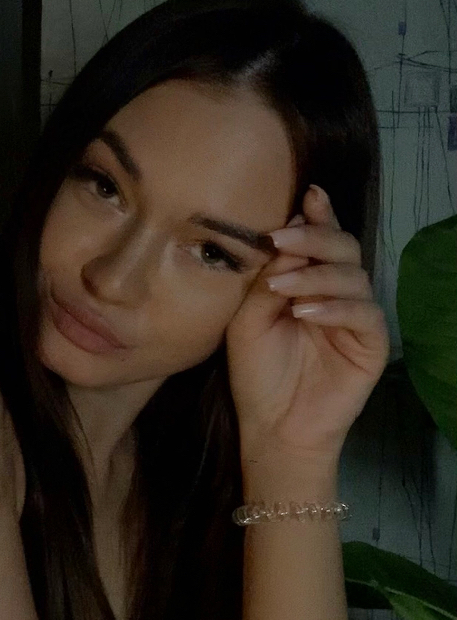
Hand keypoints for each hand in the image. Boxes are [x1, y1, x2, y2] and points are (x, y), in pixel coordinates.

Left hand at [226, 185, 389, 464]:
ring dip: (315, 276)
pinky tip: (305, 313)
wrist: (273, 426)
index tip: (307, 194)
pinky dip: (333, 308)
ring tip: (281, 288)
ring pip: (353, 276)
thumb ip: (267, 279)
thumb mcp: (248, 319)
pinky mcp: (372, 344)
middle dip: (314, 237)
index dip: (318, 215)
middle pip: (343, 248)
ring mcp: (357, 317)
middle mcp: (338, 292)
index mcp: (309, 280)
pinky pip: (363, 314)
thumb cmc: (258, 372)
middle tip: (282, 238)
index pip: (321, 239)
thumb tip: (286, 238)